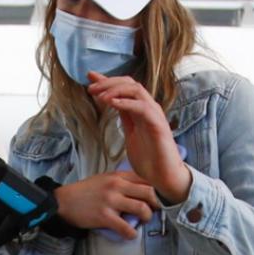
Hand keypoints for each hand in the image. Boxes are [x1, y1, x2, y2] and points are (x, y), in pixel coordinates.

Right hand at [55, 171, 159, 238]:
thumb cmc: (85, 192)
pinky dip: (132, 233)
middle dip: (157, 204)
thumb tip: (144, 189)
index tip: (159, 198)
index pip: (147, 179)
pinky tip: (129, 233)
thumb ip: (124, 181)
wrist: (63, 202)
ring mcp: (110, 201)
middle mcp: (116, 186)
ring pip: (142, 209)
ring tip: (141, 220)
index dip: (158, 190)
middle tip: (154, 210)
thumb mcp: (105, 179)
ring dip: (147, 218)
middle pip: (150, 193)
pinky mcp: (104, 217)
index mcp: (118, 176)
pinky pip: (127, 228)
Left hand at [87, 73, 191, 202]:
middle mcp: (149, 108)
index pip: (125, 86)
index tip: (90, 77)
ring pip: (136, 90)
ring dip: (115, 90)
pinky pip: (143, 108)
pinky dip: (127, 103)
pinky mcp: (158, 125)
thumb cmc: (149, 157)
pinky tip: (112, 104)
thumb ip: (123, 115)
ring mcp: (155, 115)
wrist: (163, 176)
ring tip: (99, 95)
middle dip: (108, 82)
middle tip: (90, 88)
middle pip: (130, 84)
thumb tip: (111, 102)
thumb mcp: (130, 131)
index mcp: (141, 109)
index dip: (108, 80)